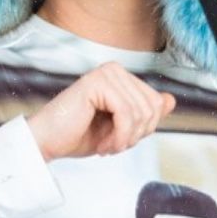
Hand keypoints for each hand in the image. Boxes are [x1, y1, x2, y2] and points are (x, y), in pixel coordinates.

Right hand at [25, 62, 175, 161]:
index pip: (156, 102)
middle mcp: (113, 70)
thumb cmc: (76, 135)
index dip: (144, 129)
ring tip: (107, 147)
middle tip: (114, 146)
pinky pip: (127, 113)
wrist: (46, 143)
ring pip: (141, 111)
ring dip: (126, 138)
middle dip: (137, 134)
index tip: (121, 141)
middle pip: (152, 106)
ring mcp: (105, 74)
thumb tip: (170, 99)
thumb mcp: (121, 127)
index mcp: (120, 77)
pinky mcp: (96, 83)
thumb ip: (145, 112)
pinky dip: (120, 136)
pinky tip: (104, 145)